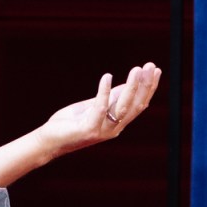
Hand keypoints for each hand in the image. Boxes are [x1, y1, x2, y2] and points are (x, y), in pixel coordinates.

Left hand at [39, 63, 161, 153]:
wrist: (50, 141)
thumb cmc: (71, 123)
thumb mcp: (94, 107)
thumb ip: (111, 99)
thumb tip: (127, 85)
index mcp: (118, 123)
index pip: (140, 105)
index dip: (149, 88)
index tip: (156, 70)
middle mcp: (114, 129)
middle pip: (135, 106)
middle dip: (145, 85)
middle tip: (151, 65)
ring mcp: (102, 131)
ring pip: (122, 108)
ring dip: (131, 87)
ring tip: (136, 69)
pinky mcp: (88, 130)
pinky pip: (99, 108)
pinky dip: (104, 92)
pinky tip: (107, 77)